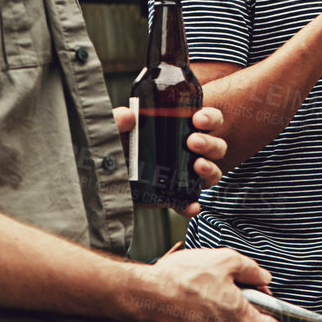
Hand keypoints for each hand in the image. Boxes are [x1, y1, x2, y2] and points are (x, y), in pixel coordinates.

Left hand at [113, 105, 230, 216]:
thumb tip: (127, 116)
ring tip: (199, 166)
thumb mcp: (116, 131)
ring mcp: (186, 174)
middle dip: (209, 143)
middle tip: (193, 142)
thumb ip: (117, 121)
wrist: (106, 177)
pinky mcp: (175, 196)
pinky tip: (192, 206)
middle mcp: (190, 151)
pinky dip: (193, 205)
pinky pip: (191, 201)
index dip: (210, 118)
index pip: (208, 120)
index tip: (198, 119)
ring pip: (213, 171)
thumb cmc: (116, 148)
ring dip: (210, 168)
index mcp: (181, 129)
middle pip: (216, 145)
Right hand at [137, 248, 284, 321]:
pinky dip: (205, 308)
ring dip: (223, 302)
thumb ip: (253, 270)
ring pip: (227, 321)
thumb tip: (263, 277)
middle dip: (246, 301)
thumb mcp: (227, 260)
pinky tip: (191, 292)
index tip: (268, 296)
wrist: (141, 295)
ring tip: (206, 283)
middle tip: (232, 281)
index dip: (278, 313)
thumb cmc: (183, 279)